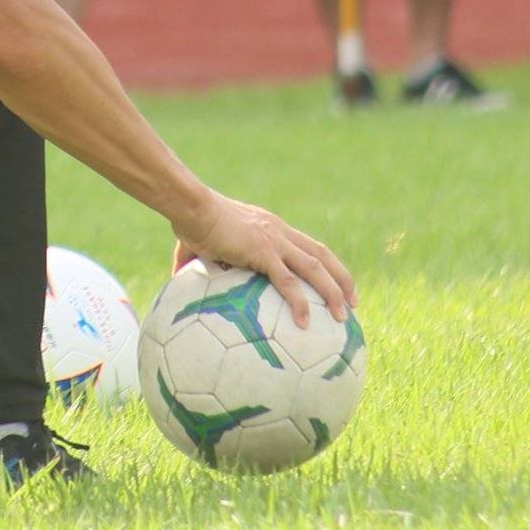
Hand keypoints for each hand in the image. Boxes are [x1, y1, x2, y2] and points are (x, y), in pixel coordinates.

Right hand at [169, 193, 355, 327]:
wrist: (190, 207)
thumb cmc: (190, 221)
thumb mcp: (197, 244)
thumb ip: (192, 261)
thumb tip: (176, 280)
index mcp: (270, 229)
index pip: (307, 246)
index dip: (324, 265)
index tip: (335, 284)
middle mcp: (279, 232)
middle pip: (322, 255)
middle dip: (342, 279)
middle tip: (353, 302)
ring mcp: (274, 241)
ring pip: (315, 268)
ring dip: (334, 292)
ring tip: (344, 316)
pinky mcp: (263, 251)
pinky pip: (287, 281)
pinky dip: (300, 302)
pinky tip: (305, 323)